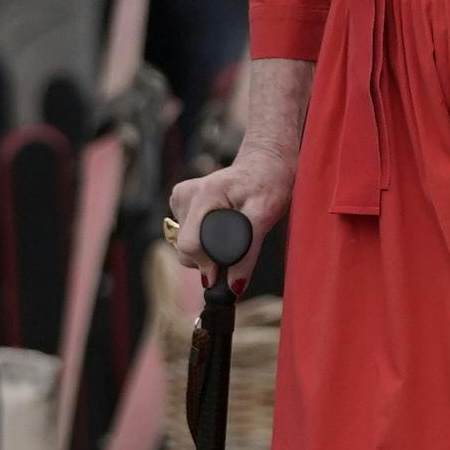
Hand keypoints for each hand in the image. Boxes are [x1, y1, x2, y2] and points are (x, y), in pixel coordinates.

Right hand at [166, 139, 295, 294]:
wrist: (266, 161)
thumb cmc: (269, 183)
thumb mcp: (265, 217)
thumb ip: (248, 253)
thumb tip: (234, 287)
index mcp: (203, 195)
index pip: (190, 246)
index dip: (209, 265)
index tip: (229, 271)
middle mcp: (185, 195)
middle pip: (185, 249)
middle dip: (209, 260)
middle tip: (237, 248)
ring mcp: (180, 198)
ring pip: (185, 245)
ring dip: (207, 251)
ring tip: (232, 233)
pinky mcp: (181, 202)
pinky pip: (187, 235)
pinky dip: (203, 240)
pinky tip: (221, 227)